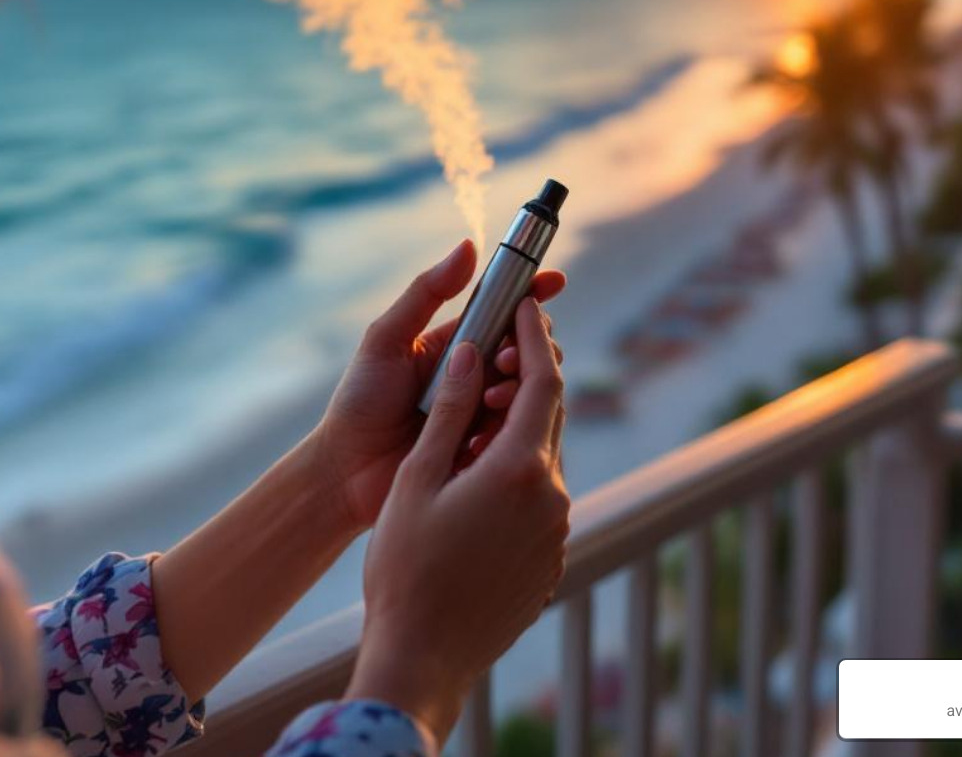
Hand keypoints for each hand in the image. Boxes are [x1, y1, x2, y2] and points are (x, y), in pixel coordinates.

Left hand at [307, 240, 565, 532]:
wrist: (345, 471)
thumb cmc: (360, 400)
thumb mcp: (387, 338)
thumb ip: (426, 292)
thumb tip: (468, 247)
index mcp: (457, 345)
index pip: (505, 313)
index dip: (532, 295)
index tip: (553, 282)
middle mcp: (476, 376)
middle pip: (526, 350)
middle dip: (528, 347)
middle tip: (504, 359)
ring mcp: (483, 413)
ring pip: (527, 391)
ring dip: (517, 387)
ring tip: (490, 398)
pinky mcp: (487, 450)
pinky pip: (516, 433)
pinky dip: (508, 427)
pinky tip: (483, 433)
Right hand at [346, 298, 569, 743]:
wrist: (422, 658)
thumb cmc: (405, 567)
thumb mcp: (419, 478)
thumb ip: (451, 410)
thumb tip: (472, 351)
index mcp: (520, 469)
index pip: (542, 381)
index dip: (536, 336)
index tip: (528, 303)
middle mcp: (552, 497)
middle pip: (550, 417)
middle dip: (529, 376)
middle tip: (505, 345)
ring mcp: (556, 534)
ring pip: (545, 460)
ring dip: (520, 429)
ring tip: (482, 414)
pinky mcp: (549, 563)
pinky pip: (541, 501)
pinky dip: (519, 474)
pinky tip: (481, 480)